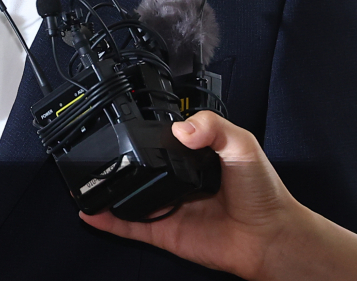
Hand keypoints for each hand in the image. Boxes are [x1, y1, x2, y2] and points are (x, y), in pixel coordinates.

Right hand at [80, 111, 306, 278]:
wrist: (271, 236)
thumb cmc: (264, 193)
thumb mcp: (242, 144)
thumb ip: (213, 127)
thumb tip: (181, 130)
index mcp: (194, 156)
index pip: (161, 139)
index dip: (144, 131)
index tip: (123, 121)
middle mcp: (178, 181)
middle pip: (141, 167)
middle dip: (119, 160)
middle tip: (100, 149)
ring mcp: (169, 207)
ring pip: (130, 196)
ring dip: (108, 189)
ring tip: (86, 178)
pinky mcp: (165, 232)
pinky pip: (131, 227)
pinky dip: (109, 221)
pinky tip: (92, 210)